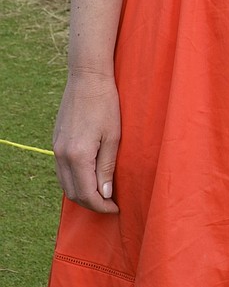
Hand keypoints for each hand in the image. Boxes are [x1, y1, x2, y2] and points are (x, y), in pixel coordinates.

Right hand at [52, 71, 120, 212]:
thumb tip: (105, 194)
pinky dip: (74, 180)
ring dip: (81, 193)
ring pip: (65, 184)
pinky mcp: (56, 141)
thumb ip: (107, 167)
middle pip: (73, 193)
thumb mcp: (113, 137)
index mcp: (77, 156)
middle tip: (110, 204)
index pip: (87, 194)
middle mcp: (62, 155)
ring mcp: (56, 148)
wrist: (87, 78)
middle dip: (91, 203)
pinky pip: (61, 171)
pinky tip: (89, 178)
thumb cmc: (106, 104)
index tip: (116, 208)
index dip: (102, 206)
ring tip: (101, 193)